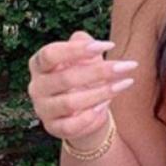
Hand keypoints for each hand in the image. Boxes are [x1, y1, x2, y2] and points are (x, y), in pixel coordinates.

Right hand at [26, 30, 137, 147]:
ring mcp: (43, 109)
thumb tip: (84, 38)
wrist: (84, 110)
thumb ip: (83, 44)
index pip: (51, 54)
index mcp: (40, 65)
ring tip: (124, 84)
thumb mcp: (85, 58)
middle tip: (127, 66)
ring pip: (70, 103)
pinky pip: (71, 126)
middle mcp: (37, 86)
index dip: (78, 49)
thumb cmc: (84, 77)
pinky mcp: (54, 127)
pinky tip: (106, 106)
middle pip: (65, 78)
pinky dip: (91, 117)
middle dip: (100, 71)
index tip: (109, 45)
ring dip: (102, 93)